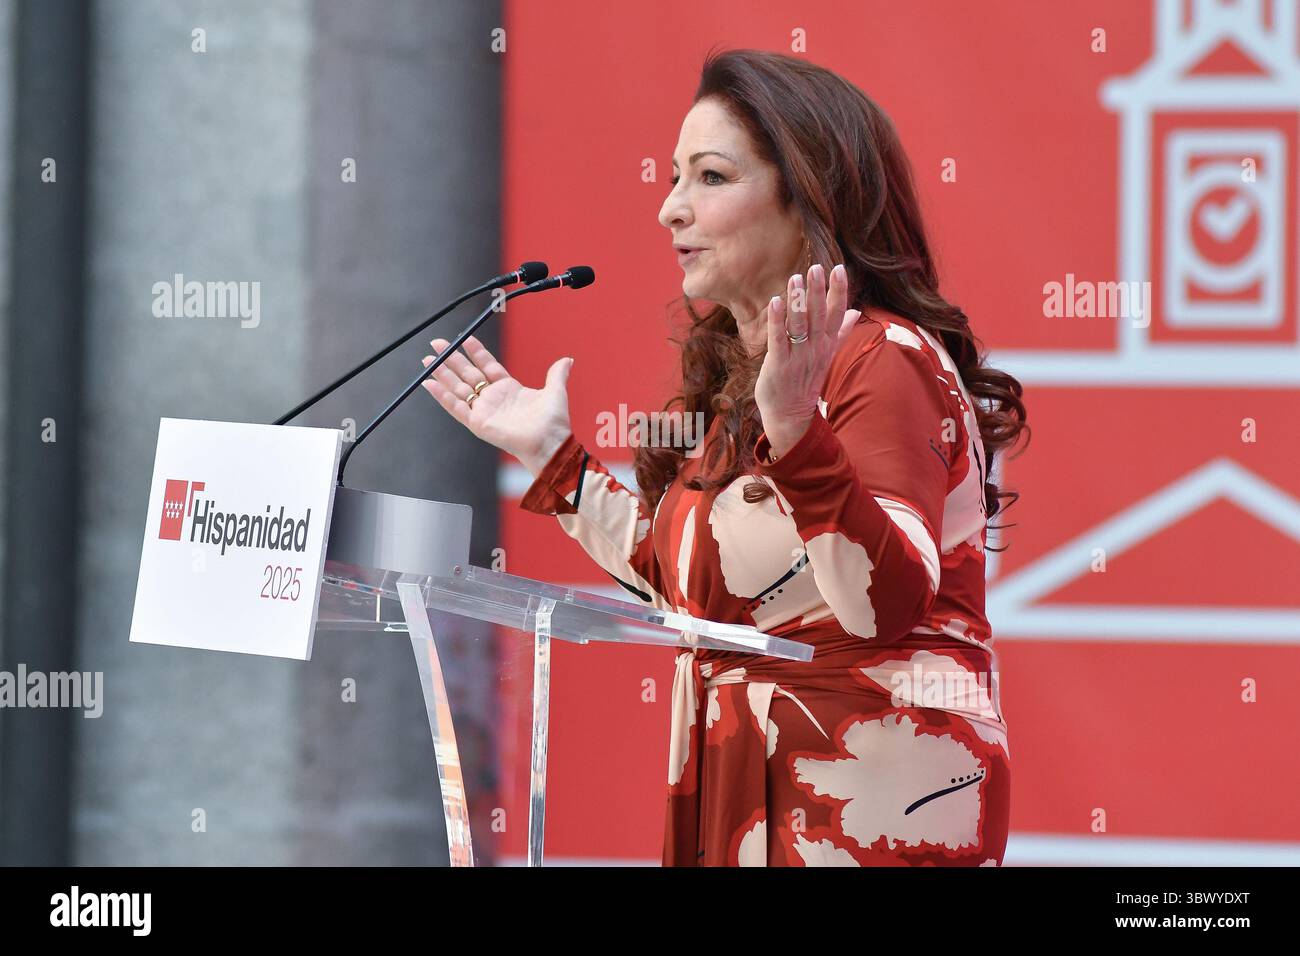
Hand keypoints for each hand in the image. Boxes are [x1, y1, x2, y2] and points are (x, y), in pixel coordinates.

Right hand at [420, 334, 572, 475]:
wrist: (550, 442)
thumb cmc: (553, 422)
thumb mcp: (555, 391)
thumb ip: (556, 374)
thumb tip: (568, 359)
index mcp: (509, 389)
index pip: (486, 365)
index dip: (475, 351)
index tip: (463, 337)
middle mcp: (493, 399)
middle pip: (467, 374)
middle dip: (451, 359)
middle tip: (436, 343)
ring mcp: (483, 410)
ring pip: (457, 388)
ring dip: (441, 374)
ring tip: (427, 359)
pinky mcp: (477, 423)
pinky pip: (455, 407)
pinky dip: (441, 396)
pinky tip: (429, 382)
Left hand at [755, 262, 861, 458]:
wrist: (791, 415)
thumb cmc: (805, 382)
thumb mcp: (827, 355)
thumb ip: (840, 332)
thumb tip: (855, 312)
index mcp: (826, 344)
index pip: (837, 314)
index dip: (838, 291)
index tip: (839, 269)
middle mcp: (815, 348)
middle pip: (820, 315)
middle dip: (819, 291)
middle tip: (817, 267)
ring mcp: (797, 356)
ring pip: (799, 324)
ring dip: (798, 301)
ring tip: (796, 277)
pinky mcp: (779, 364)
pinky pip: (778, 338)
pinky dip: (777, 320)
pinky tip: (775, 301)